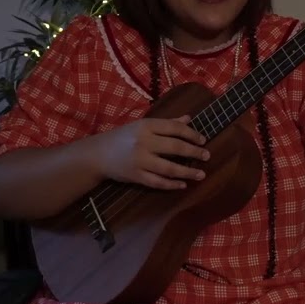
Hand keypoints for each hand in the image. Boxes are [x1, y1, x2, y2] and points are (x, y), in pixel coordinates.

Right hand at [92, 115, 208, 189]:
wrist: (98, 154)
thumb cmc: (123, 137)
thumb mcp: (142, 125)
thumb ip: (166, 123)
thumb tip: (189, 119)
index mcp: (146, 126)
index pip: (175, 128)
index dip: (192, 134)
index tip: (203, 140)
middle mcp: (143, 142)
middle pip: (175, 147)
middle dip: (194, 152)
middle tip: (207, 156)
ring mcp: (139, 160)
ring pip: (169, 168)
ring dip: (187, 172)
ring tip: (201, 174)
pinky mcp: (135, 176)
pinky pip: (157, 182)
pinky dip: (171, 184)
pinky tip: (183, 184)